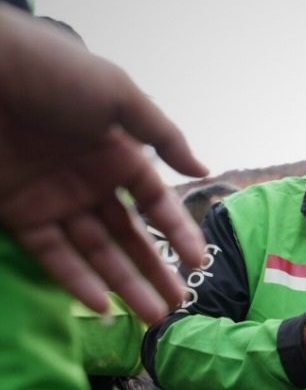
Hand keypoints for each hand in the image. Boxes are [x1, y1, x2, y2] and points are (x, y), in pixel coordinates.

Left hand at [0, 6, 208, 322]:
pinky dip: (76, 281)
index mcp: (116, 153)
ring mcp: (54, 200)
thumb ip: (163, 134)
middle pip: (129, 236)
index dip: (178, 233)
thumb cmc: (50, 72)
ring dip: (124, 285)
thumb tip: (203, 171)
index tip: (198, 263)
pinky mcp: (18, 213)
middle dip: (155, 270)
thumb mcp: (119, 93)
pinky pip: (53, 255)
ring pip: (96, 252)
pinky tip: (102, 306)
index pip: (155, 203)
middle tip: (179, 304)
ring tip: (153, 317)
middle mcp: (89, 182)